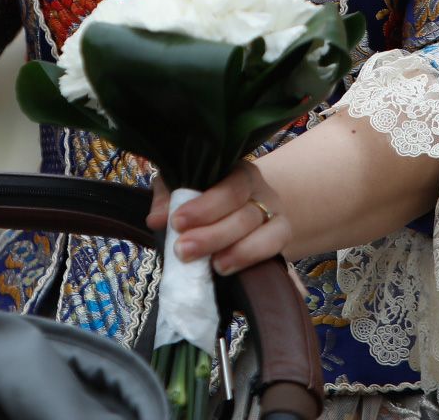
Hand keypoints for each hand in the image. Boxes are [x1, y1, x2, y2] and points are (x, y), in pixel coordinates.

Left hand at [147, 162, 291, 275]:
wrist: (241, 211)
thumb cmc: (204, 198)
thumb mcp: (182, 189)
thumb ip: (167, 198)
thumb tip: (156, 219)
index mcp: (236, 172)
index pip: (228, 186)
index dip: (204, 207)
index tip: (176, 223)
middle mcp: (259, 189)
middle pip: (243, 213)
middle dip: (212, 235)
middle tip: (182, 251)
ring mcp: (274, 213)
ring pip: (262, 231)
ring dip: (236, 251)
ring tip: (211, 267)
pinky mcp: (281, 235)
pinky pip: (275, 245)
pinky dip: (251, 257)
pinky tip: (227, 267)